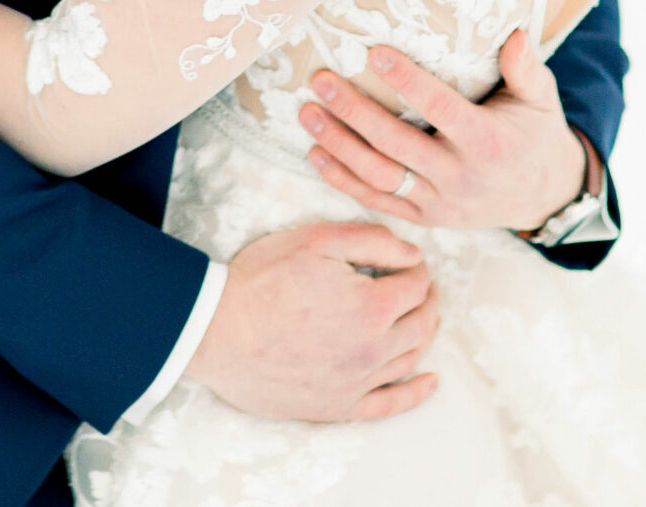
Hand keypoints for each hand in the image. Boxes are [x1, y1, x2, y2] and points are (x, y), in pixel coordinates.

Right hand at [183, 222, 441, 422]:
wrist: (214, 331)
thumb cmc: (260, 280)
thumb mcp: (316, 239)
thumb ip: (372, 240)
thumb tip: (413, 253)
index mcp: (371, 306)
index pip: (416, 285)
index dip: (416, 268)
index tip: (407, 262)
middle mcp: (373, 349)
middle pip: (422, 323)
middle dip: (426, 299)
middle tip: (418, 286)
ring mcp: (357, 382)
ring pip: (410, 358)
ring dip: (423, 334)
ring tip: (419, 317)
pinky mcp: (338, 406)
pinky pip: (390, 405)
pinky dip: (416, 394)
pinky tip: (431, 382)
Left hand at [299, 31, 587, 232]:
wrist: (541, 196)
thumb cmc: (534, 134)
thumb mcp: (540, 99)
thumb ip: (526, 68)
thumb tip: (515, 32)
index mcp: (487, 142)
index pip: (441, 108)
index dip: (408, 82)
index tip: (374, 53)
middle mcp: (459, 177)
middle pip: (397, 144)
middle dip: (355, 112)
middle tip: (321, 81)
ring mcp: (438, 203)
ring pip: (379, 177)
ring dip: (339, 146)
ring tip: (307, 113)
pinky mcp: (423, 217)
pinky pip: (377, 201)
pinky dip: (342, 180)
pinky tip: (315, 153)